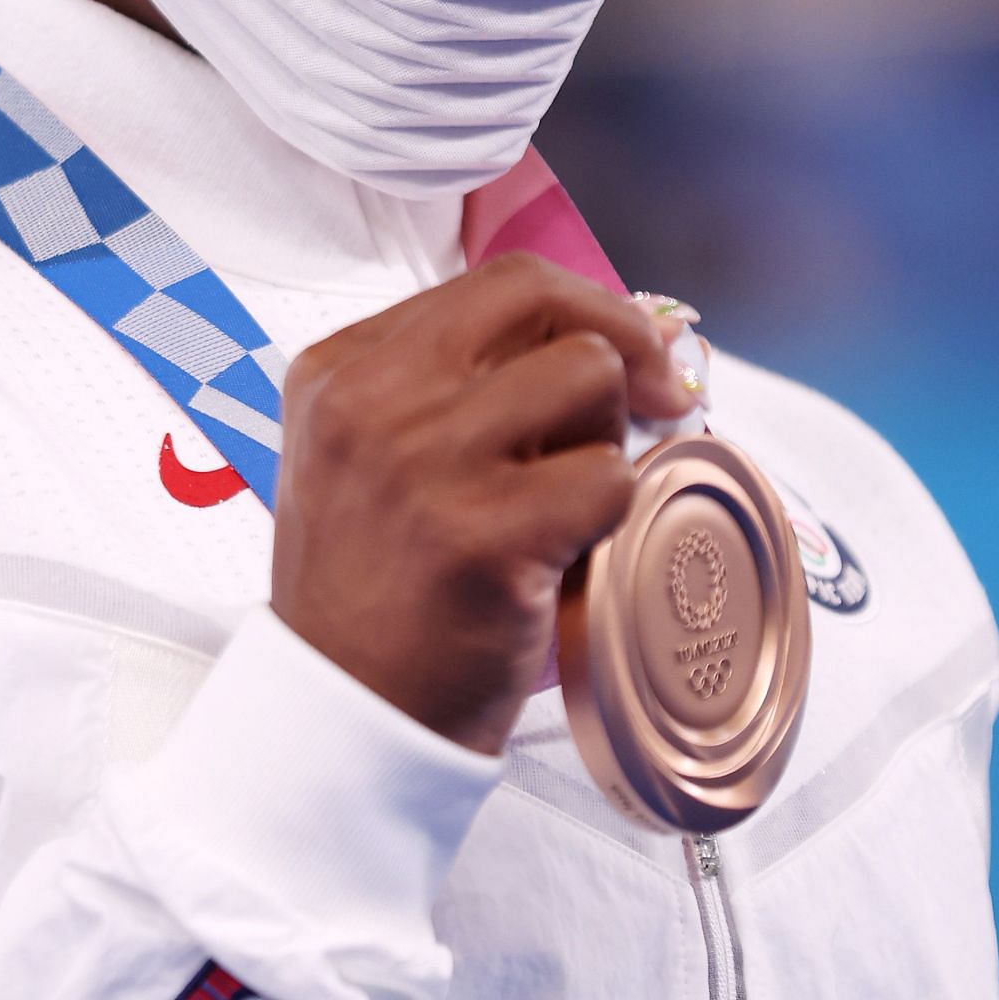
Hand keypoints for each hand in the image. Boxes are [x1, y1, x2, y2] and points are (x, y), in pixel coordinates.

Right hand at [271, 255, 694, 754]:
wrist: (345, 714)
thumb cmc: (371, 593)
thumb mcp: (365, 458)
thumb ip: (447, 390)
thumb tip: (600, 337)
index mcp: (339, 371)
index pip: (492, 286)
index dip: (582, 306)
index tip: (625, 347)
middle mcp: (372, 402)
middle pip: (542, 302)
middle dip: (624, 339)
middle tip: (658, 396)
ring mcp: (424, 465)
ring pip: (587, 375)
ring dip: (608, 435)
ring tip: (573, 497)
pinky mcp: (482, 536)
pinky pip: (608, 477)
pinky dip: (613, 515)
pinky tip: (569, 552)